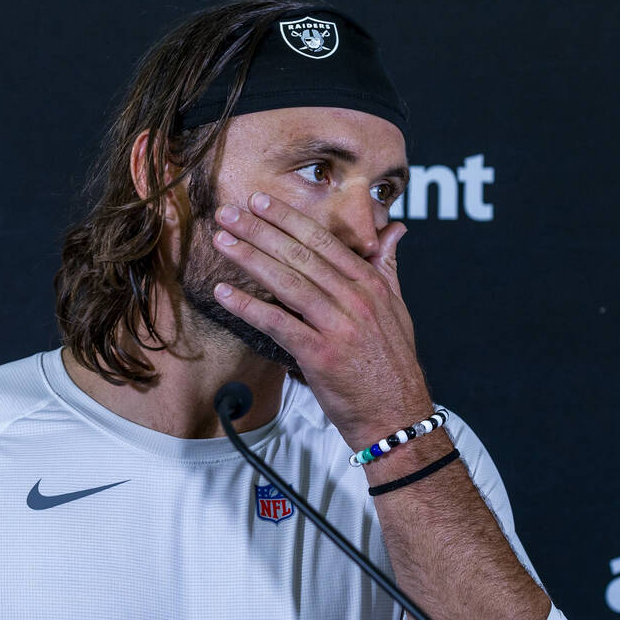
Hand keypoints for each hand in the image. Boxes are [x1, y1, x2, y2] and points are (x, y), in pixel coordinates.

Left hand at [210, 191, 433, 447]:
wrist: (397, 416)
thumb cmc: (392, 365)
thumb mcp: (397, 310)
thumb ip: (388, 267)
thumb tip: (395, 230)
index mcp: (372, 284)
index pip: (325, 241)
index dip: (289, 219)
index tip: (261, 203)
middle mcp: (356, 300)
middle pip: (301, 255)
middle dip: (261, 231)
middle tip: (229, 213)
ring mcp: (339, 327)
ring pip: (288, 283)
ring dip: (250, 259)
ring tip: (222, 242)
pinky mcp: (321, 355)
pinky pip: (278, 324)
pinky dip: (248, 306)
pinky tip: (224, 293)